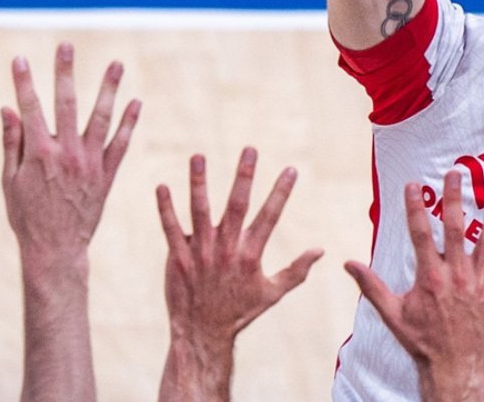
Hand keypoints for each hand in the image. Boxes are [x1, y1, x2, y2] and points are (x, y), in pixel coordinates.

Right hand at [1, 43, 140, 268]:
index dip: (24, 82)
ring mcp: (89, 163)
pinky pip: (121, 144)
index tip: (20, 59)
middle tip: (67, 46)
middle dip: (65, 72)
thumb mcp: (10, 181)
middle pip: (66, 103)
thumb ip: (12, 143)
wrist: (56, 250)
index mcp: (38, 154)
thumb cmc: (26, 216)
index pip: (30, 108)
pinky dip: (129, 122)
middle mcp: (66, 154)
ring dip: (109, 89)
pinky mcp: (106, 175)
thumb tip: (8, 108)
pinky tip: (136, 102)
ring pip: (101, 118)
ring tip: (116, 63)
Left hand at [157, 147, 322, 345]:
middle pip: (236, 205)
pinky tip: (162, 186)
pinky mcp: (177, 257)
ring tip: (198, 156)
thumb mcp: (273, 294)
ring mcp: (200, 252)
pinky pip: (170, 228)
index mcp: (250, 255)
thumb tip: (321, 250)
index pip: (270, 216)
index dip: (281, 192)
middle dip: (244, 176)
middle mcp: (226, 249)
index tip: (291, 169)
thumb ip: (296, 270)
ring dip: (198, 182)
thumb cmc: (239, 313)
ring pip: (199, 210)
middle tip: (249, 149)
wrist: (203, 334)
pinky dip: (165, 208)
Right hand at [345, 173, 483, 401]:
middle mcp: (456, 276)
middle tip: (456, 173)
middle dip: (455, 199)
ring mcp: (478, 283)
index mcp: (430, 277)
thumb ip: (371, 286)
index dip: (415, 208)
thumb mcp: (392, 313)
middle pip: (455, 229)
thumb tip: (347, 264)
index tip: (412, 185)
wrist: (453, 366)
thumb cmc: (421, 340)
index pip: (420, 234)